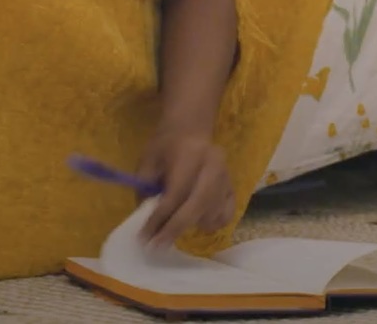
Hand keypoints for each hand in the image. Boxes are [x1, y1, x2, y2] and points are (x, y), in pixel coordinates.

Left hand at [137, 128, 234, 247]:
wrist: (189, 130)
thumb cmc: (165, 146)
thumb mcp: (148, 160)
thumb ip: (146, 188)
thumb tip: (146, 219)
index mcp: (190, 155)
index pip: (176, 193)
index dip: (159, 217)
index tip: (144, 237)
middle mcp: (213, 166)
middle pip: (197, 205)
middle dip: (174, 229)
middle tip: (156, 246)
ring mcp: (226, 177)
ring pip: (211, 213)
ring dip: (190, 226)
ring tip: (172, 229)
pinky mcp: (232, 187)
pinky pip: (226, 214)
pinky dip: (211, 224)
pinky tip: (196, 223)